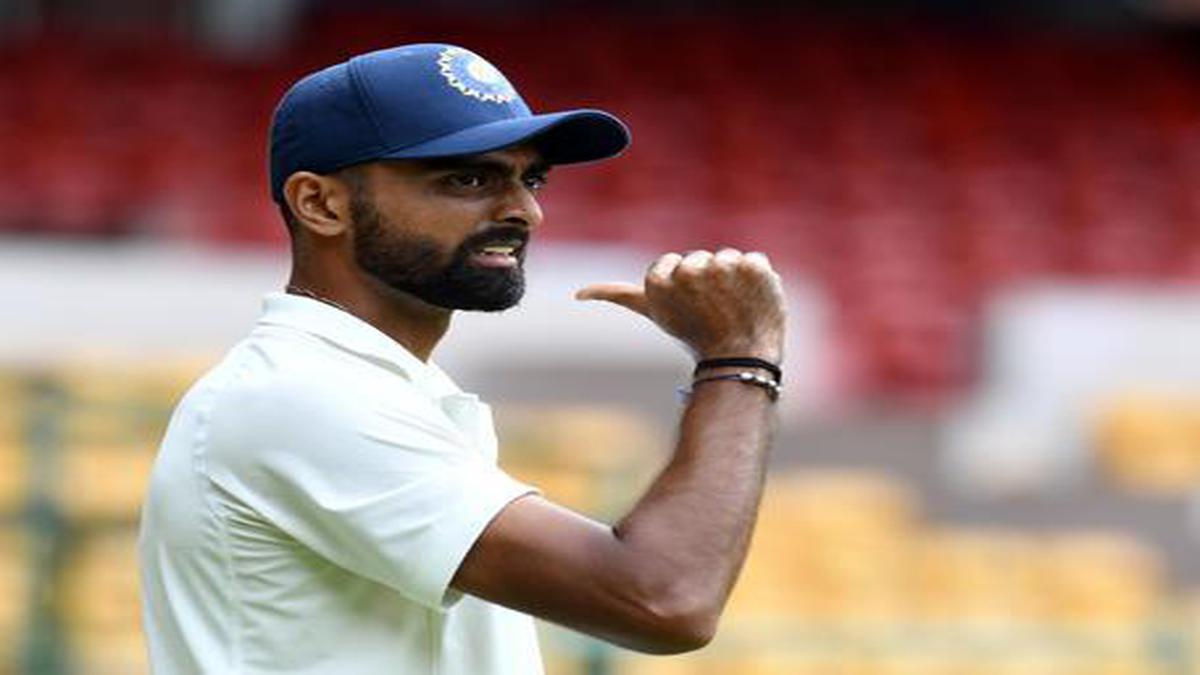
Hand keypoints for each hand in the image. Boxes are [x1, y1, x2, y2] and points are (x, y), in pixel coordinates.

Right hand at [576, 249, 785, 363]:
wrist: (738, 359)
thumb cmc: (693, 334)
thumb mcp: (652, 312)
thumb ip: (617, 295)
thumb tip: (578, 294)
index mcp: (659, 281)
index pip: (673, 263)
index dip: (683, 286)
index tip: (687, 308)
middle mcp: (689, 270)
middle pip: (701, 259)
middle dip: (708, 281)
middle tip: (712, 311)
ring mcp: (724, 267)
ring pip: (728, 259)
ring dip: (734, 281)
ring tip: (733, 308)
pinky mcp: (754, 266)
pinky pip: (756, 261)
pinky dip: (760, 280)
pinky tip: (753, 302)